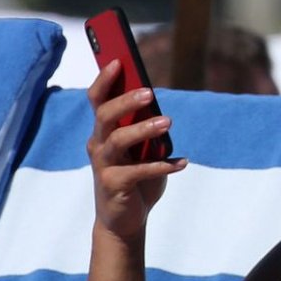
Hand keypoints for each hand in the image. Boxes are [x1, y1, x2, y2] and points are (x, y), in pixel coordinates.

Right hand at [86, 60, 182, 242]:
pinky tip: (182, 163)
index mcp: (103, 131)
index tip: (118, 60)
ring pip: (118, 140)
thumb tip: (159, 111)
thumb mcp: (142, 151)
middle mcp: (98, 144)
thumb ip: (145, 131)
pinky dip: (162, 166)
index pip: (97, 99)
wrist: (124, 221)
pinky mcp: (113, 185)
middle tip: (150, 92)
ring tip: (168, 122)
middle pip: (104, 115)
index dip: (104, 79)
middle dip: (126, 101)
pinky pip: (137, 172)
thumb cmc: (135, 179)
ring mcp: (103, 165)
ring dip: (144, 129)